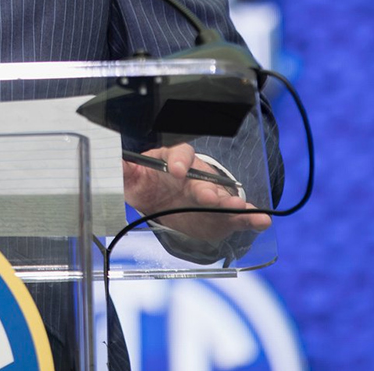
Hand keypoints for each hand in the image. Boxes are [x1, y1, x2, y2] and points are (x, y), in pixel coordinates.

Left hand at [121, 143, 271, 242]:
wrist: (164, 203)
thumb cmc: (149, 184)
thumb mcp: (133, 178)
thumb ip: (124, 170)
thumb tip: (110, 160)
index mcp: (175, 161)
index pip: (180, 153)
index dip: (179, 160)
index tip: (176, 170)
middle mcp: (197, 176)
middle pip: (205, 180)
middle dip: (207, 188)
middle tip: (208, 197)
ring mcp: (212, 196)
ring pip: (223, 198)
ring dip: (232, 203)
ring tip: (239, 208)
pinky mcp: (222, 215)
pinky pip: (239, 217)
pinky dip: (252, 219)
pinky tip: (262, 221)